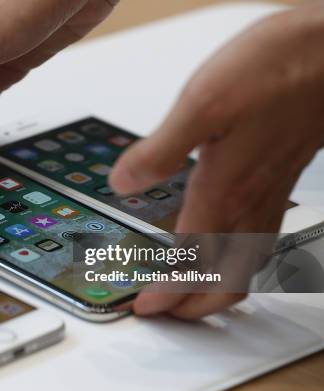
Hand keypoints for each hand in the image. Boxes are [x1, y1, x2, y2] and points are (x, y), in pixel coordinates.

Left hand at [109, 4, 323, 318]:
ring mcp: (268, 193)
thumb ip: (160, 150)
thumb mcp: (203, 103)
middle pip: (227, 280)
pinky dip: (236, 258)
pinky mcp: (278, 177)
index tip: (144, 308)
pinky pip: (257, 239)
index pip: (193, 264)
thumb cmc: (277, 69)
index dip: (167, 293)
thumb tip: (123, 183)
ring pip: (246, 265)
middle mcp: (249, 201)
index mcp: (224, 191)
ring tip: (188, 291)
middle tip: (164, 311)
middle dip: (194, 306)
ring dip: (215, 288)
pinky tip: (222, 243)